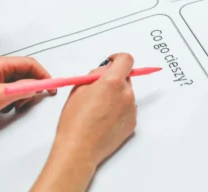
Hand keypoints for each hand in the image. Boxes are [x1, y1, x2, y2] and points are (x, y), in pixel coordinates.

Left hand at [0, 56, 54, 140]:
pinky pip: (10, 89)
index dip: (43, 75)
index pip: (29, 63)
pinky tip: (8, 108)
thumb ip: (23, 89)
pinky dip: (14, 98)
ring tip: (16, 106)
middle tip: (32, 100)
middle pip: (25, 73)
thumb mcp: (0, 97)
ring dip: (22, 94)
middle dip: (32, 87)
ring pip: (18, 82)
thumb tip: (40, 85)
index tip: (52, 87)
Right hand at [53, 53, 136, 167]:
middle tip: (98, 91)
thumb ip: (95, 75)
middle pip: (125, 78)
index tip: (112, 62)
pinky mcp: (132, 122)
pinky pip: (127, 109)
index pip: (126, 60)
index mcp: (113, 82)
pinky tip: (104, 120)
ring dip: (116, 96)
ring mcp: (131, 109)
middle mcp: (126, 94)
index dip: (118, 59)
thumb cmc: (75, 121)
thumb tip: (104, 70)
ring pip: (126, 94)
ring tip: (98, 110)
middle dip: (114, 80)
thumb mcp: (79, 88)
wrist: (79, 148)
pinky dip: (119, 110)